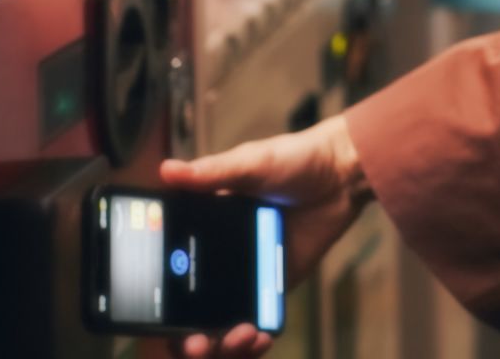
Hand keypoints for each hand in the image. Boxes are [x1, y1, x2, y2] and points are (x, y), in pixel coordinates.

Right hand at [156, 114, 367, 355]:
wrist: (341, 174)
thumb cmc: (293, 159)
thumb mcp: (250, 163)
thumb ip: (212, 173)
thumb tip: (167, 171)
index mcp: (201, 225)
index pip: (169, 266)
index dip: (159, 297)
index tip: (158, 315)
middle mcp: (217, 254)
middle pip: (191, 307)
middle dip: (188, 335)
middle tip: (196, 344)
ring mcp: (245, 273)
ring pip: (222, 320)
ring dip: (223, 342)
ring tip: (239, 338)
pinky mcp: (273, 284)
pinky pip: (258, 317)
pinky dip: (255, 338)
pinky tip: (261, 337)